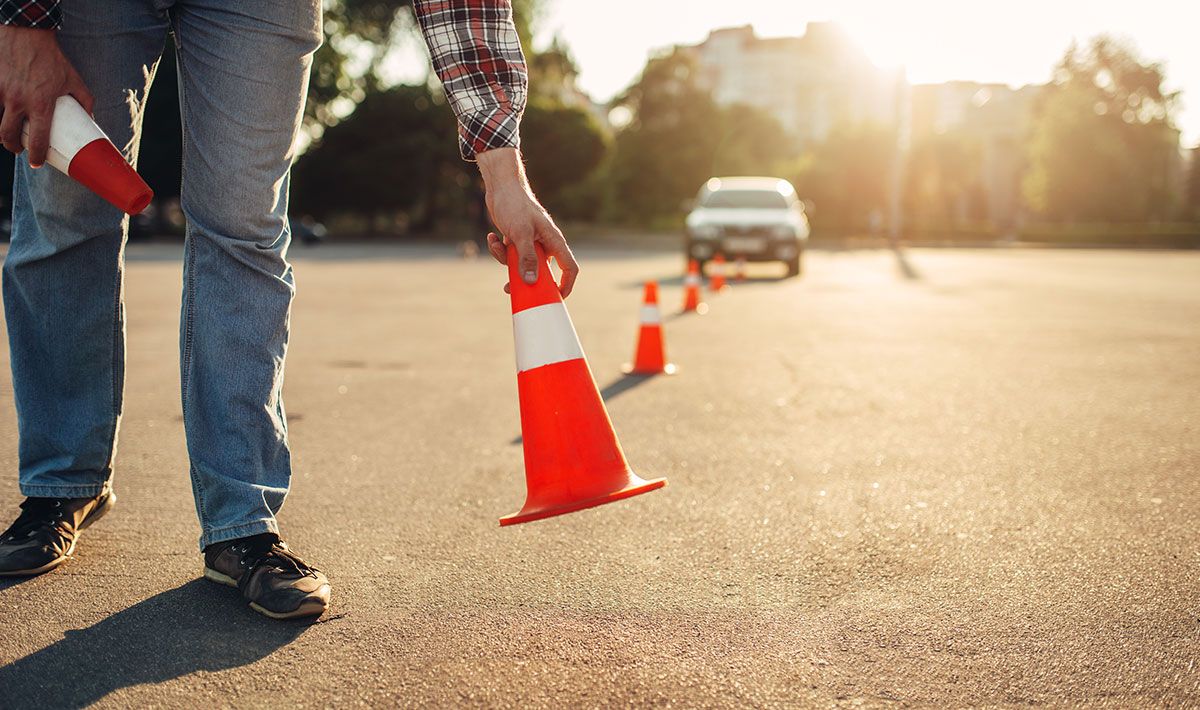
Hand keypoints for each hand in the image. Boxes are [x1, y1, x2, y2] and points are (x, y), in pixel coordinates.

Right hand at [0, 26, 93, 167]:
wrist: (26, 33)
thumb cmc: (51, 58)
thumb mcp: (73, 80)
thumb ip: (84, 100)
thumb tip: (90, 117)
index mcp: (41, 104)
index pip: (37, 139)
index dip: (36, 155)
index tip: (36, 162)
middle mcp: (19, 100)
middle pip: (8, 135)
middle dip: (13, 147)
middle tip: (19, 149)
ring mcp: (2, 92)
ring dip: (1, 133)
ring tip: (9, 135)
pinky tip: (3, 115)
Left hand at [477, 147, 578, 297]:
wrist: (500, 187)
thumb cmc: (515, 205)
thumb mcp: (520, 233)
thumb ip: (527, 258)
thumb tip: (530, 282)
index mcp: (554, 240)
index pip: (570, 267)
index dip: (566, 285)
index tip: (556, 298)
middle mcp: (545, 244)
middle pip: (542, 271)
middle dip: (524, 279)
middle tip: (510, 288)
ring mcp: (531, 243)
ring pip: (522, 265)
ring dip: (507, 261)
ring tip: (497, 244)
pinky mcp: (517, 240)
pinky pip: (510, 256)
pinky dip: (499, 250)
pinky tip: (493, 237)